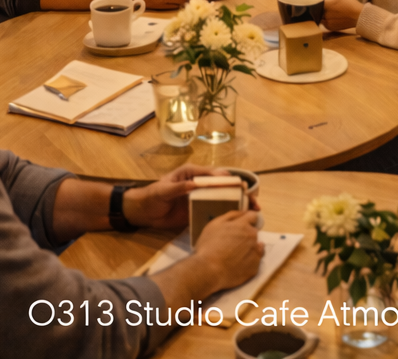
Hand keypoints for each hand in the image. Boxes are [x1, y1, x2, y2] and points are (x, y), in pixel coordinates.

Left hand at [124, 165, 257, 231]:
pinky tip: (237, 223)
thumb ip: (178, 187)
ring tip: (253, 213)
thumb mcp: (164, 189)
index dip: (229, 179)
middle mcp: (200, 184)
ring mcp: (200, 199)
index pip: (214, 175)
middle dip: (240, 192)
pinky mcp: (198, 212)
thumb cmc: (152, 195)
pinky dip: (226, 216)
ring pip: (223, 199)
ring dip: (237, 205)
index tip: (242, 186)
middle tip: (254, 202)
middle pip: (224, 186)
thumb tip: (194, 185)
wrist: (143, 212)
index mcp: (193, 174)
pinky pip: (215, 212)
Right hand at [193, 211, 263, 293]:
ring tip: (235, 256)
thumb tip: (244, 213)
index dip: (247, 220)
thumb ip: (231, 216)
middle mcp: (252, 237)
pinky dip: (249, 261)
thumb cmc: (209, 246)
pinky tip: (238, 265)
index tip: (240, 226)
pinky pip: (255, 261)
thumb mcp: (215, 224)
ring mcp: (255, 253)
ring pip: (256, 246)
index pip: (253, 216)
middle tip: (232, 244)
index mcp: (243, 224)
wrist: (208, 271)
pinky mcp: (254, 268)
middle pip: (253, 232)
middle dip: (245, 235)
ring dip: (249, 248)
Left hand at [322, 0, 362, 30]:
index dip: (320, 1)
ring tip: (330, 13)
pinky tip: (332, 18)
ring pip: (320, 17)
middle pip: (318, 10)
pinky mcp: (330, 27)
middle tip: (327, 7)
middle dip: (321, 8)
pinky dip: (326, 21)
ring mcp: (327, 21)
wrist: (358, 16)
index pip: (318, 2)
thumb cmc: (350, 4)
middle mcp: (324, 13)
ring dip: (322, 15)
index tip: (323, 1)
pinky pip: (324, 23)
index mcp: (326, 4)